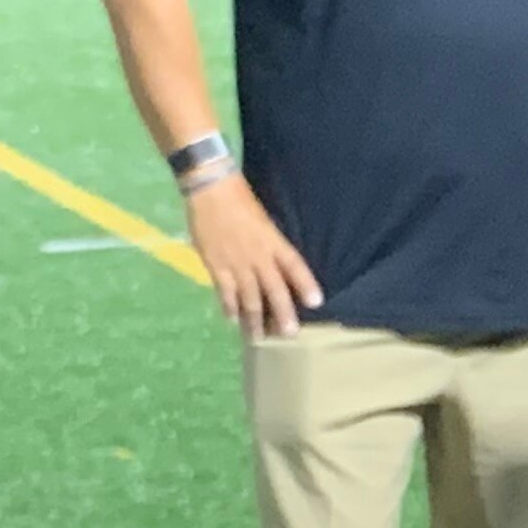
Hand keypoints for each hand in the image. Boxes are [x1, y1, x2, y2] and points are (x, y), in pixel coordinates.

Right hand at [184, 175, 321, 340]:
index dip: (306, 284)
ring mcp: (237, 263)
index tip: (316, 302)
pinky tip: (233, 319)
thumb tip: (281, 267)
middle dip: (282, 314)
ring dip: (255, 320)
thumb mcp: (265, 221)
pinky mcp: (216, 266)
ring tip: (259, 338)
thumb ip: (272, 245)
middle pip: (274, 290)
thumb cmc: (241, 200)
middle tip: (289, 334)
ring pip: (249, 298)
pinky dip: (229, 307)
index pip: (295, 266)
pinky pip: (225, 292)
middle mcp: (258, 256)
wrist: (211, 189)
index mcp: (273, 241)